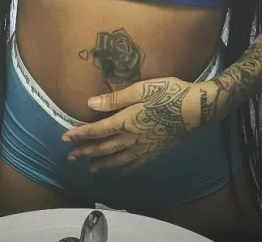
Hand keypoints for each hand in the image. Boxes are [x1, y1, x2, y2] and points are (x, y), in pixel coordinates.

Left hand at [61, 77, 212, 174]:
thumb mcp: (142, 88)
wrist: (196, 110)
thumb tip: (91, 103)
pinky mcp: (156, 151)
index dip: (80, 134)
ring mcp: (144, 147)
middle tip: (70, 157)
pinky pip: (136, 164)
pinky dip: (125, 169)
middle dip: (86, 152)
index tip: (65, 138)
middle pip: (104, 148)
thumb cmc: (169, 93)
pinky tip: (121, 171)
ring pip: (118, 159)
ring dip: (102, 163)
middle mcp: (132, 138)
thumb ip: (116, 98)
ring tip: (90, 168)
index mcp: (126, 121)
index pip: (97, 130)